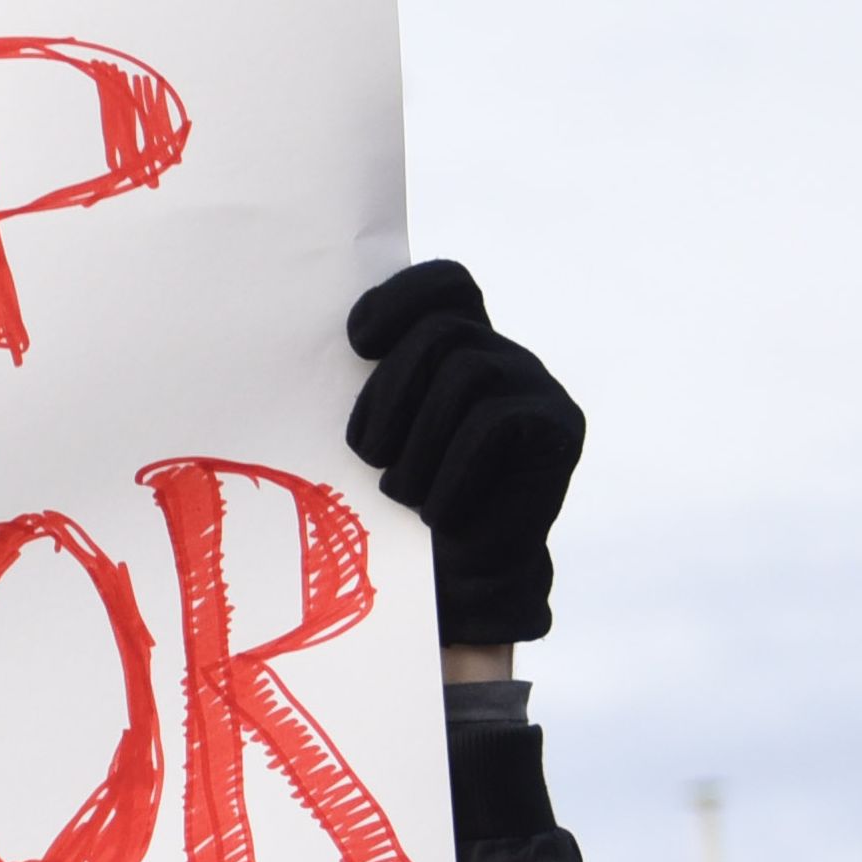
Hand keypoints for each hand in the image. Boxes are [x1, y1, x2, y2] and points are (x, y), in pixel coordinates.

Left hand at [342, 264, 581, 646]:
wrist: (464, 578)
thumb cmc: (405, 501)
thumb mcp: (378, 434)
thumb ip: (369, 386)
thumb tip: (301, 348)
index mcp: (459, 345)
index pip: (444, 283)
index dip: (400, 299)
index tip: (359, 345)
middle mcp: (503, 355)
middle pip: (440, 332)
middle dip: (390, 394)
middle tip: (371, 456)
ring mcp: (537, 386)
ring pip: (465, 374)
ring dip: (418, 443)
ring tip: (404, 494)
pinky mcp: (560, 427)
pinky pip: (493, 423)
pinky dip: (451, 472)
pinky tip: (437, 512)